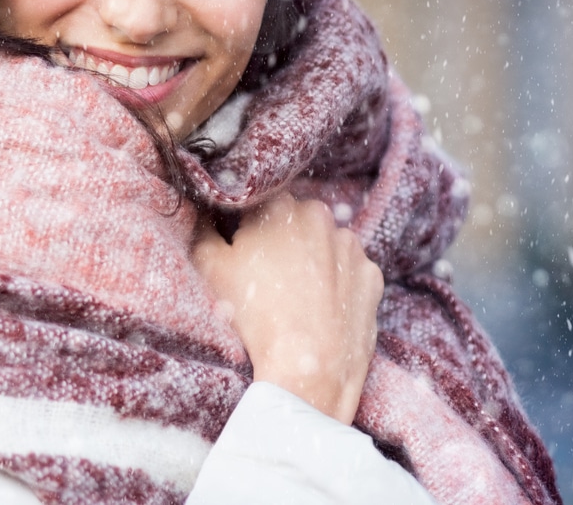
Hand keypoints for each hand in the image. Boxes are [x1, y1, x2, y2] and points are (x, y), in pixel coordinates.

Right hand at [192, 193, 383, 424]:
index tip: (240, 254)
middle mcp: (321, 216)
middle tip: (265, 278)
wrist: (307, 369)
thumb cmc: (253, 315)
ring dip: (310, 260)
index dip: (244, 228)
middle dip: (279, 242)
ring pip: (324, 245)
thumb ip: (201, 230)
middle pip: (292, 222)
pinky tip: (320, 309)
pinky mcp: (372, 277)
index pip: (256, 204)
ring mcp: (352, 247)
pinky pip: (349, 272)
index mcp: (279, 205)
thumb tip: (200, 213)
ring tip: (294, 298)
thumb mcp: (210, 268)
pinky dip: (337, 284)